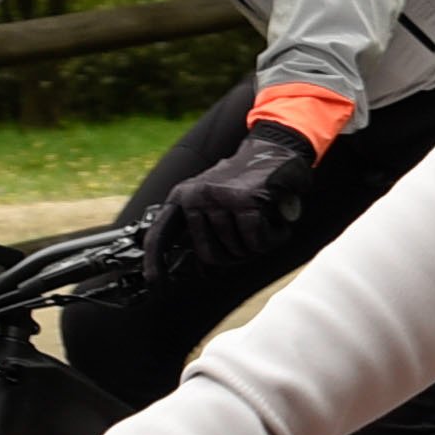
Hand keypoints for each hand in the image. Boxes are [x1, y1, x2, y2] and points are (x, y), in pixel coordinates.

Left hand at [149, 114, 326, 292]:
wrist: (277, 148)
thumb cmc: (248, 183)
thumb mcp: (216, 204)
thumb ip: (205, 233)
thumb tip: (202, 271)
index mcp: (183, 197)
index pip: (160, 235)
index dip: (155, 263)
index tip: (157, 286)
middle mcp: (196, 196)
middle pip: (210, 255)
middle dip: (235, 256)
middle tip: (251, 239)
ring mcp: (220, 197)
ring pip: (237, 250)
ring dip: (258, 245)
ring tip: (266, 222)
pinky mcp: (246, 200)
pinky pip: (257, 241)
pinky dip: (273, 239)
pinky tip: (278, 225)